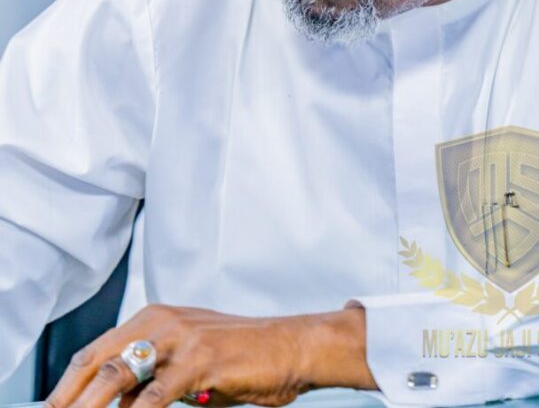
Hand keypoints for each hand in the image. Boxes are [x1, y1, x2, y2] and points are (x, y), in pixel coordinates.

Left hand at [45, 303, 376, 407]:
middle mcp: (162, 320)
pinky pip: (155, 394)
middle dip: (69, 396)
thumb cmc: (242, 359)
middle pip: (98, 360)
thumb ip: (154, 376)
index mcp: (156, 317)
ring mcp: (181, 337)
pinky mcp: (200, 359)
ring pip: (118, 375)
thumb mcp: (190, 363)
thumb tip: (117, 404)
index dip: (69, 384)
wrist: (291, 346)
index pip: (97, 350)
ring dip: (91, 405)